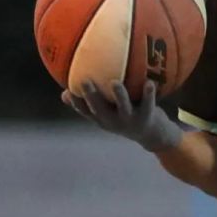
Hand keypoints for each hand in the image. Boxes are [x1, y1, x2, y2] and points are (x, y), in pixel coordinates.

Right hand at [62, 79, 182, 152]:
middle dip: (92, 96)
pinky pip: (148, 104)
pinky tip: (149, 81)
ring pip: (124, 108)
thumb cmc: (126, 117)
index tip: (67, 90)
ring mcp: (130, 121)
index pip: (85, 112)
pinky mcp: (147, 117)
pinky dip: (148, 94)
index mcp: (103, 119)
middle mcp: (114, 121)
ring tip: (115, 82)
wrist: (153, 135)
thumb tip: (63, 93)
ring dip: (119, 96)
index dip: (76, 103)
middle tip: (85, 80)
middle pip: (100, 110)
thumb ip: (89, 104)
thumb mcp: (106, 114)